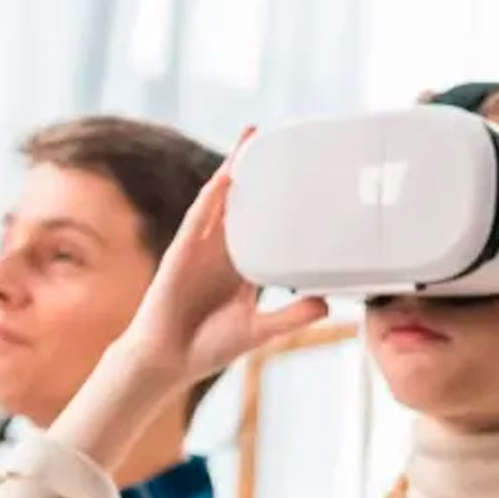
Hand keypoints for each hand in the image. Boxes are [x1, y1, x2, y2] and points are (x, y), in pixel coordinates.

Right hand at [119, 127, 329, 382]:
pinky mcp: (181, 253)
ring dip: (233, 169)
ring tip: (250, 139)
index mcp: (243, 265)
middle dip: (256, 169)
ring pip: (220, 200)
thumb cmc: (210, 345)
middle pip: (243, 201)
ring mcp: (201, 248)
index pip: (265, 223)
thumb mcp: (260, 330)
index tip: (301, 176)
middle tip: (276, 138)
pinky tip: (224, 178)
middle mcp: (223, 250)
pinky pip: (197, 220)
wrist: (170, 360)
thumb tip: (328, 303)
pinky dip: (211, 198)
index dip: (279, 199)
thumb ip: (293, 316)